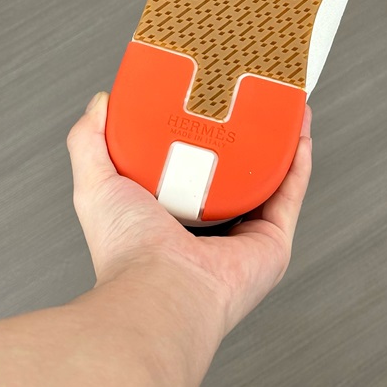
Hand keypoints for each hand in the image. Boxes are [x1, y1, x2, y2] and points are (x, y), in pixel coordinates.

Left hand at [66, 90, 311, 333]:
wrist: (161, 287)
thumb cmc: (127, 251)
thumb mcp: (95, 183)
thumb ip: (89, 140)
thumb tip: (102, 103)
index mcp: (170, 218)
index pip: (189, 168)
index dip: (199, 133)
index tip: (206, 99)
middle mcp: (210, 229)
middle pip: (235, 171)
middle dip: (246, 135)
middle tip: (250, 98)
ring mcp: (244, 235)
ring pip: (269, 178)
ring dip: (279, 141)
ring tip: (281, 104)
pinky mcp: (272, 241)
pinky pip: (290, 193)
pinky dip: (298, 161)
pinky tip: (298, 130)